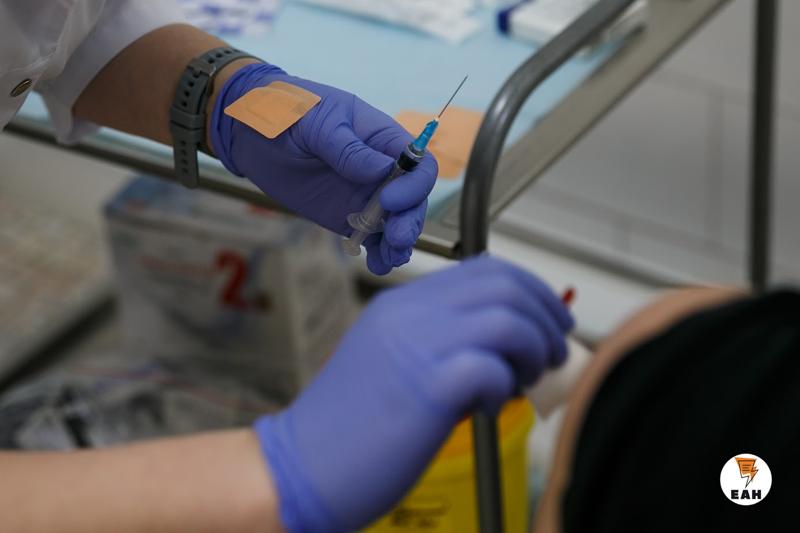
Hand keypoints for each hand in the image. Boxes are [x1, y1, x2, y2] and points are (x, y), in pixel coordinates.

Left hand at [210, 63, 437, 274]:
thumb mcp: (315, 123)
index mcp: (382, 138)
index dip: (414, 185)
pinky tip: (377, 264)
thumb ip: (347, 148)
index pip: (419, 164)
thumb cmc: (287, 112)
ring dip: (399, 243)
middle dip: (410, 220)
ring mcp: (365, 195)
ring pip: (396, 222)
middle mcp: (381, 169)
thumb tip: (381, 170)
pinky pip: (372, 237)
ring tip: (388, 260)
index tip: (389, 199)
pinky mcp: (347, 216)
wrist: (250, 132)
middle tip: (395, 239)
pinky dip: (379, 253)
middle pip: (413, 199)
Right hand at [254, 256, 573, 531]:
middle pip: (504, 285)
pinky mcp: (426, 388)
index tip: (549, 319)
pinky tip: (491, 405)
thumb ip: (441, 344)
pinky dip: (507, 385)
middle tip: (552, 353)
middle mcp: (409, 314)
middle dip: (545, 316)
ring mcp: (416, 346)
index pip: (484, 269)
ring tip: (526, 381)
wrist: (300, 466)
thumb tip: (507, 346)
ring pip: (508, 320)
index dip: (530, 290)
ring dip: (534, 350)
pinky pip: (492, 367)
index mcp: (402, 305)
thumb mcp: (392, 363)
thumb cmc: (349, 427)